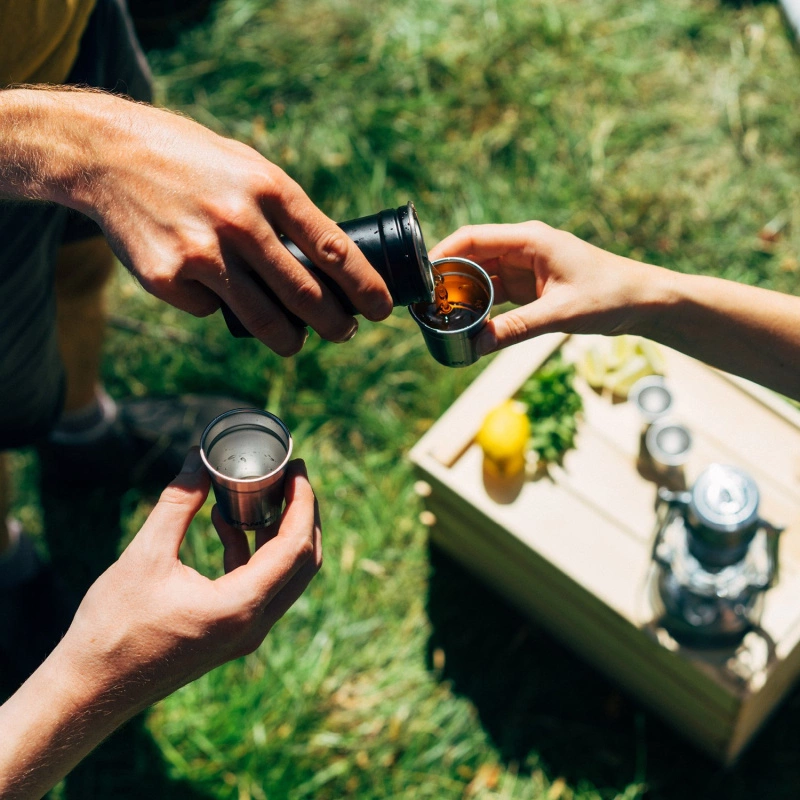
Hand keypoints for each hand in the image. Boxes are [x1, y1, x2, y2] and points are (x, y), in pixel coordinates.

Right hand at [0, 449, 320, 798]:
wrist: (89, 691)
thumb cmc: (113, 627)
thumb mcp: (145, 556)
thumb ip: (177, 504)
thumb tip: (197, 458)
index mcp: (241, 606)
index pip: (296, 546)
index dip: (303, 502)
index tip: (298, 468)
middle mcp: (253, 625)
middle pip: (303, 562)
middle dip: (302, 515)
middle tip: (291, 476)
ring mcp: (244, 635)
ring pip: (284, 576)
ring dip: (278, 533)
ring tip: (261, 492)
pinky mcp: (229, 636)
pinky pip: (258, 587)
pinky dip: (252, 553)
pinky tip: (225, 524)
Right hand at [64, 93, 392, 354]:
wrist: (109, 155)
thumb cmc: (193, 162)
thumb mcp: (249, 167)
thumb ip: (285, 211)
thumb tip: (326, 265)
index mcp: (269, 187)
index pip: (334, 248)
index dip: (365, 286)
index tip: (383, 308)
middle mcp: (239, 221)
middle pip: (306, 295)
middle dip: (336, 324)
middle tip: (346, 332)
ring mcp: (201, 253)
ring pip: (265, 319)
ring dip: (290, 339)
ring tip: (296, 341)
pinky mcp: (168, 279)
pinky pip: (209, 311)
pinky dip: (218, 309)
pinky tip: (210, 289)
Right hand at [430, 221, 653, 354]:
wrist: (643, 300)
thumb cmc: (611, 295)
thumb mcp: (559, 314)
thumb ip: (515, 329)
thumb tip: (475, 345)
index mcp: (530, 239)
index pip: (473, 237)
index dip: (442, 253)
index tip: (421, 276)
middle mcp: (523, 248)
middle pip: (471, 257)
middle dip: (447, 279)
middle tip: (426, 304)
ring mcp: (525, 267)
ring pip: (480, 276)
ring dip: (461, 294)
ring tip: (440, 316)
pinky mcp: (529, 286)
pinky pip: (494, 292)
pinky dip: (479, 305)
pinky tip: (466, 322)